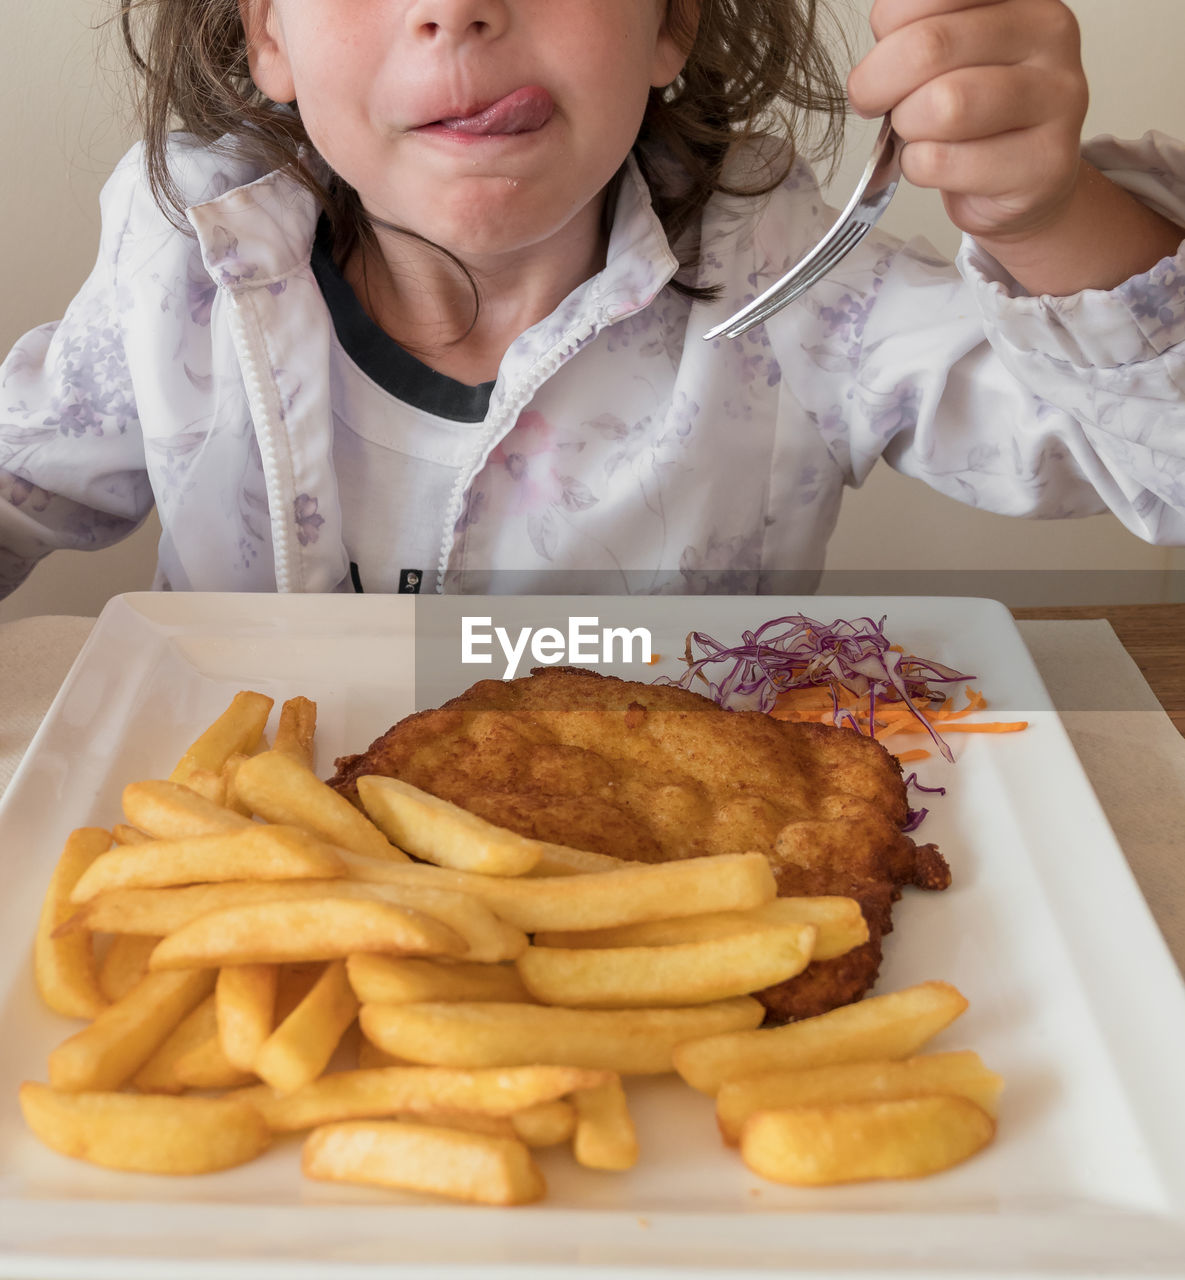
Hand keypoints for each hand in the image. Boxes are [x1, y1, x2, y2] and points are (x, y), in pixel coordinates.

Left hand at [847, 0, 1088, 244]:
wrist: (1021, 178)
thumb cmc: (970, 109)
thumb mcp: (941, 52)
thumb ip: (913, 31)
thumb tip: (872, 59)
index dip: (888, 28)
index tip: (885, 54)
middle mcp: (1049, 30)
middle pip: (930, 45)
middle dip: (879, 83)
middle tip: (874, 102)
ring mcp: (1058, 96)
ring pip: (945, 105)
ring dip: (906, 126)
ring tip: (914, 132)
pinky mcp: (1045, 161)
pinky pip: (943, 161)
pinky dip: (917, 167)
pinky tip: (933, 164)